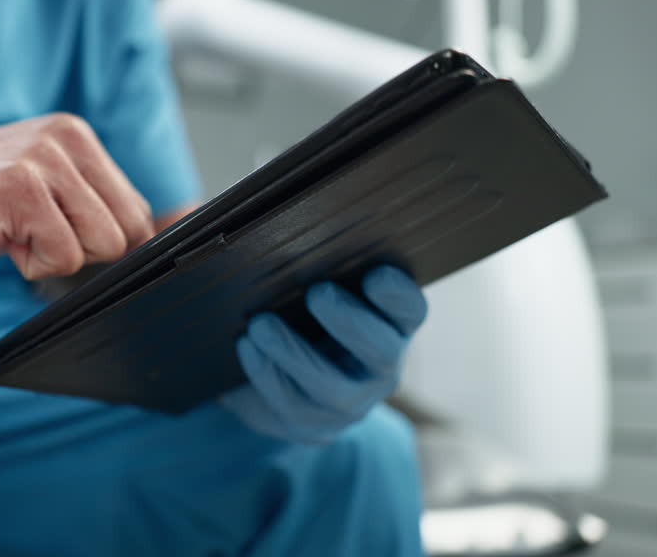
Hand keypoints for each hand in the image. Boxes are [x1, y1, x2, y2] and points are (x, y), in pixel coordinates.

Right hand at [0, 113, 155, 279]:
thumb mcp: (32, 181)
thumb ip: (84, 197)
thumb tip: (144, 234)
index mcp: (73, 133)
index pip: (135, 209)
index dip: (96, 239)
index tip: (47, 230)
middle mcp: (65, 138)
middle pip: (128, 229)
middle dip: (81, 249)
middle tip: (24, 231)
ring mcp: (43, 160)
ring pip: (104, 245)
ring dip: (54, 255)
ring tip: (8, 230)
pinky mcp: (21, 190)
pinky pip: (66, 258)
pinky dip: (30, 265)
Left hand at [219, 265, 426, 443]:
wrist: (271, 373)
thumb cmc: (298, 312)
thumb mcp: (309, 290)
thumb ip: (313, 266)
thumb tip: (283, 229)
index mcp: (391, 325)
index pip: (410, 310)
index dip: (399, 295)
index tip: (376, 274)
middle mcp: (381, 367)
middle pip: (381, 350)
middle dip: (350, 321)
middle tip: (317, 291)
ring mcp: (351, 403)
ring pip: (333, 388)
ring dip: (295, 354)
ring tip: (260, 324)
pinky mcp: (315, 427)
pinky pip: (292, 408)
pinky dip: (267, 374)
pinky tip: (246, 347)